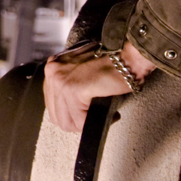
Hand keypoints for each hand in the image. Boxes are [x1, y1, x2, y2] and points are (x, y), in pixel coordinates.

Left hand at [42, 42, 156, 134]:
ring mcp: (60, 80)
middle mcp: (52, 72)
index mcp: (53, 68)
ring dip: (85, 124)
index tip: (84, 115)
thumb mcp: (81, 72)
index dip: (70, 114)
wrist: (128, 57)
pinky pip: (80, 120)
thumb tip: (68, 109)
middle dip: (76, 122)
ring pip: (66, 121)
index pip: (52, 104)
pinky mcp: (73, 89)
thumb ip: (69, 86)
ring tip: (100, 117)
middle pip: (56, 115)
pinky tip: (111, 115)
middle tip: (92, 120)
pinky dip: (95, 122)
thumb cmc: (112, 64)